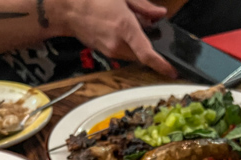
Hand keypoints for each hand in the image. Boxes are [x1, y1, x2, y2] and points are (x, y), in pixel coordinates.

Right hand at [62, 0, 176, 76]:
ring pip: (135, 55)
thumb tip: (160, 14)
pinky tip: (124, 31)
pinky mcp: (106, 53)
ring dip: (140, 47)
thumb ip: (144, 6)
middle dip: (152, 49)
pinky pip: (125, 53)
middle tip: (154, 35)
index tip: (173, 71)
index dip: (161, 65)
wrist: (68, 10)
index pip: (147, 53)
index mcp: (125, 27)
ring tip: (134, 28)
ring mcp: (111, 51)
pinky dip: (130, 46)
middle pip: (143, 56)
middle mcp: (118, 44)